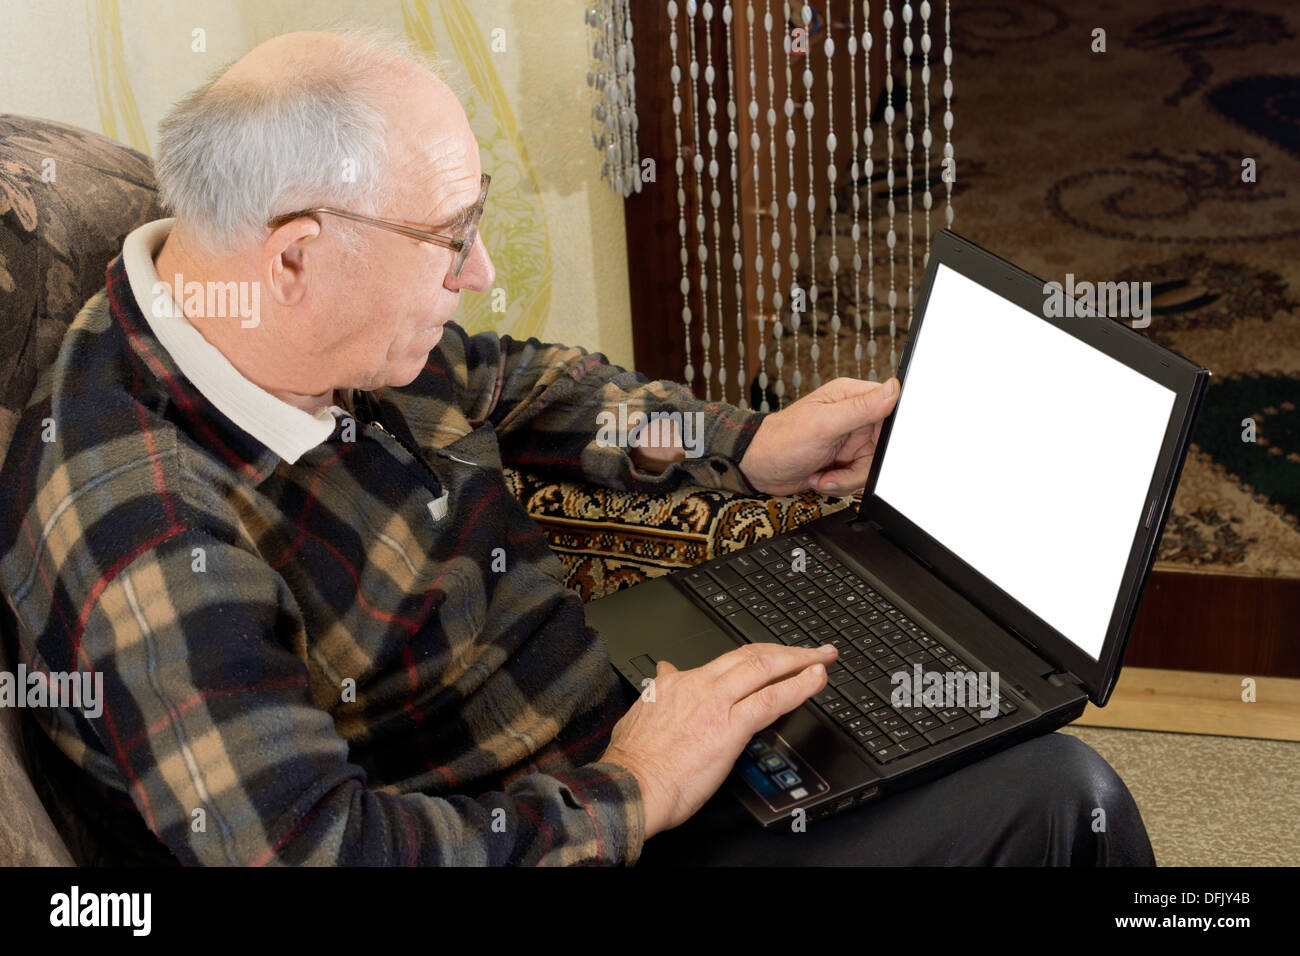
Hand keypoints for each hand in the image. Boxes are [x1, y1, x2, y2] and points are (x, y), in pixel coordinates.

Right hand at [599, 642, 837, 838]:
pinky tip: (816, 680)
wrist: (630, 786)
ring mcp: (716, 703)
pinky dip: (799, 686)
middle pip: (751, 655)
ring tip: (822, 659)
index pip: (727, 661)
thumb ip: (661, 691)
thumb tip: (665, 672)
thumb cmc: (633, 762)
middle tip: (811, 650)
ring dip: (800, 661)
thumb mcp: (641, 712)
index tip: (772, 657)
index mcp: (678, 682)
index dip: (756, 657)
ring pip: (765, 668)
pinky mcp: (730, 727)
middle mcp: (699, 684)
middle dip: (786, 651)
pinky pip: (772, 700)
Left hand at [739, 377, 899, 495]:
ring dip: (847, 479)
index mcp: (852, 397)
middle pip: (885, 446)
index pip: (891, 407)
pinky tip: (821, 478)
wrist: (759, 469)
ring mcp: (851, 441)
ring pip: (873, 467)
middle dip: (863, 466)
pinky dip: (841, 485)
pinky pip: (859, 479)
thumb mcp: (823, 423)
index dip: (890, 432)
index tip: (875, 447)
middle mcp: (855, 418)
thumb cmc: (781, 441)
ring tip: (824, 475)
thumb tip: (892, 389)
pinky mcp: (846, 462)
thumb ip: (860, 407)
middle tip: (842, 468)